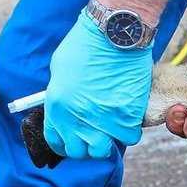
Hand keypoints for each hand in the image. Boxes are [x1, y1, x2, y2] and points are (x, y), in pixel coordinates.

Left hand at [42, 12, 152, 158]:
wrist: (114, 34)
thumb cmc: (85, 45)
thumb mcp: (59, 70)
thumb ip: (61, 95)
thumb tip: (67, 109)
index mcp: (56, 107)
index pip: (56, 141)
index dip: (66, 143)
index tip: (74, 139)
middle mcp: (77, 118)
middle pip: (80, 152)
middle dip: (86, 146)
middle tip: (95, 134)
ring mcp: (103, 120)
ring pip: (104, 150)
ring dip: (108, 141)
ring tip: (112, 127)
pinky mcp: (127, 116)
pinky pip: (129, 137)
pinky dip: (130, 131)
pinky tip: (128, 118)